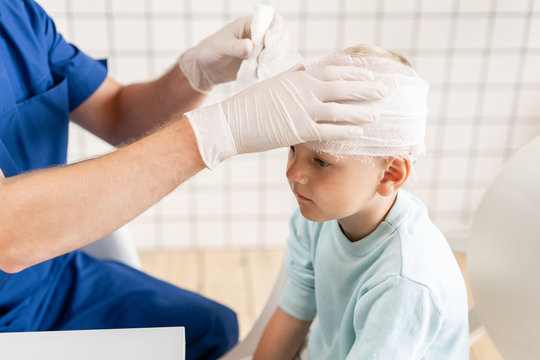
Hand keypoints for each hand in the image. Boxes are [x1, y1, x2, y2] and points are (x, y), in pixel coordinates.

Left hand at [179, 15, 284, 92]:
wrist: (208, 69)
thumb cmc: (211, 51)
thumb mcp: (220, 47)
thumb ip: (235, 46)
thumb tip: (250, 47)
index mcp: (250, 24)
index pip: (272, 20)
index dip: (276, 29)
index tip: (269, 42)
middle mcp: (260, 36)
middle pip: (282, 36)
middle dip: (277, 47)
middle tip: (263, 58)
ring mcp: (263, 51)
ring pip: (280, 52)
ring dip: (274, 59)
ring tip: (260, 66)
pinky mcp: (261, 65)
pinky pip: (274, 66)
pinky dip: (271, 69)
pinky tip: (261, 73)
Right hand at [185, 65, 386, 167]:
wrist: (232, 123)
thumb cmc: (249, 105)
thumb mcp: (272, 83)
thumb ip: (291, 75)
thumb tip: (303, 67)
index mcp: (297, 77)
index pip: (331, 71)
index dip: (352, 72)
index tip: (368, 73)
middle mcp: (303, 90)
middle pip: (341, 87)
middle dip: (364, 88)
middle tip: (383, 90)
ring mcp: (302, 110)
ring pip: (339, 109)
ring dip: (360, 111)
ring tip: (377, 114)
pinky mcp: (299, 130)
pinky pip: (329, 130)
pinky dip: (346, 131)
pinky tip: (360, 133)